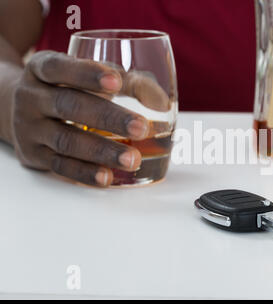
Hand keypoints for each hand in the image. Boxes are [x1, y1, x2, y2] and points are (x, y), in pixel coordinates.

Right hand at [11, 50, 160, 186]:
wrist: (20, 110)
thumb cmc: (69, 89)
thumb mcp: (90, 77)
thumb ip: (129, 82)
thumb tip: (162, 102)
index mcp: (42, 69)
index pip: (60, 67)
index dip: (87, 74)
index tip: (116, 82)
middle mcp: (31, 97)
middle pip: (69, 106)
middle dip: (108, 118)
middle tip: (141, 129)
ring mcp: (29, 128)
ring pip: (66, 141)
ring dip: (102, 151)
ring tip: (133, 159)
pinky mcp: (34, 155)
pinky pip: (60, 166)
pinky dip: (85, 173)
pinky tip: (108, 176)